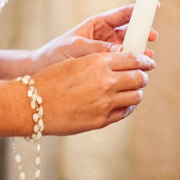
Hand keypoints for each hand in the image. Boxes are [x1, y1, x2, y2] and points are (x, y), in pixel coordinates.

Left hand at [32, 4, 155, 68]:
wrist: (43, 71)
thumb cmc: (56, 54)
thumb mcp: (76, 47)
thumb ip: (98, 48)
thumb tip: (120, 51)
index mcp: (98, 24)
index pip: (122, 14)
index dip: (138, 10)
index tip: (153, 5)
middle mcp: (106, 36)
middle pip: (130, 31)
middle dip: (143, 33)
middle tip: (152, 37)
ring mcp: (108, 51)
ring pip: (130, 48)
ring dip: (140, 51)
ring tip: (147, 57)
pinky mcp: (107, 66)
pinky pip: (124, 64)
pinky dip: (132, 66)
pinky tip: (138, 70)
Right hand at [33, 50, 153, 134]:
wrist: (31, 105)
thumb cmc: (50, 79)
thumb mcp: (76, 60)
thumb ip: (100, 60)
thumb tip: (122, 60)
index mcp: (99, 62)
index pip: (134, 59)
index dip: (145, 60)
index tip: (148, 61)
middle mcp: (106, 82)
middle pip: (139, 78)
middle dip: (142, 76)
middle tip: (141, 76)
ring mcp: (104, 103)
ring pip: (136, 97)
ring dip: (136, 92)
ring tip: (131, 90)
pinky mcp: (100, 121)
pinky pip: (124, 112)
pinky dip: (127, 107)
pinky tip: (121, 103)